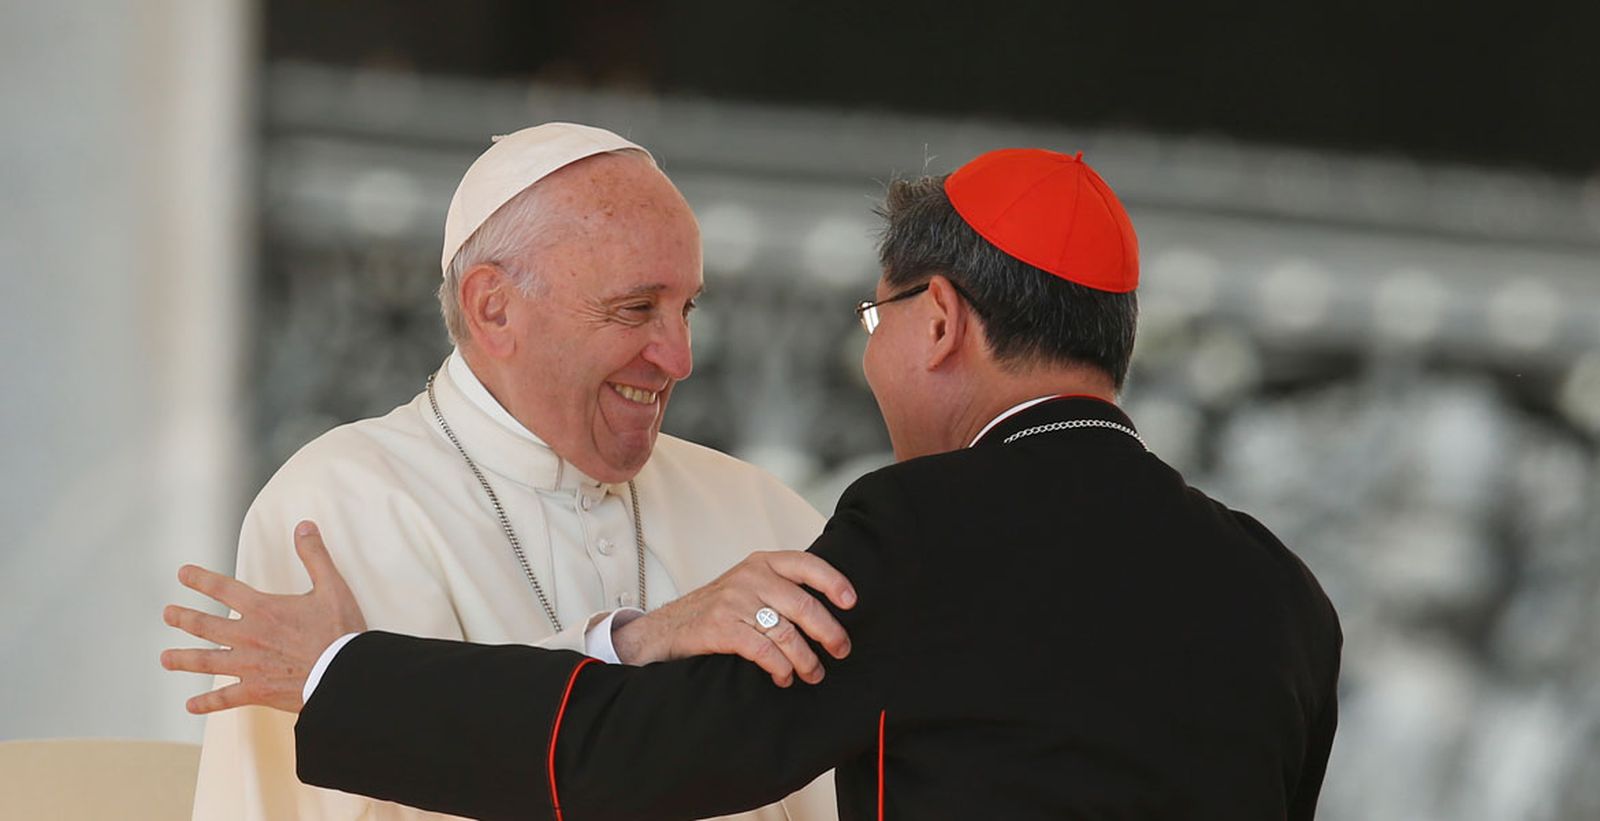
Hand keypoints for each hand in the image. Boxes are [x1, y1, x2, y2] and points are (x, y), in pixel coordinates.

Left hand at [160, 521, 366, 713]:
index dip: (200, 579)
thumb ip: (314, 555)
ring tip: (166, 658)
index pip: (223, 589)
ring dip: (183, 659)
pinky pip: (224, 698)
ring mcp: (248, 665)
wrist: (344, 674)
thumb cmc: (340, 631)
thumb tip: (304, 526)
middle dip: (184, 618)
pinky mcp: (256, 691)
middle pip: (206, 625)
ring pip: (206, 661)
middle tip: (168, 614)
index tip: (182, 574)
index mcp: (263, 608)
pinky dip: (206, 703)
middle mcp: (248, 636)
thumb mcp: (332, 586)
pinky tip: (190, 705)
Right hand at [612, 550, 854, 686]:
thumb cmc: (718, 609)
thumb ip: (781, 586)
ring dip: (807, 659)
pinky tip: (785, 677)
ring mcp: (735, 601)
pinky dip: (781, 668)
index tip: (852, 603)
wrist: (667, 628)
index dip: (834, 582)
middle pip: (804, 606)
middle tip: (842, 651)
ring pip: (786, 633)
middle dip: (829, 633)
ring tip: (814, 673)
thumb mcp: (748, 584)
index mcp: (762, 562)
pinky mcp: (722, 628)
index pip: (807, 564)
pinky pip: (764, 651)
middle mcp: (751, 577)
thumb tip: (830, 607)